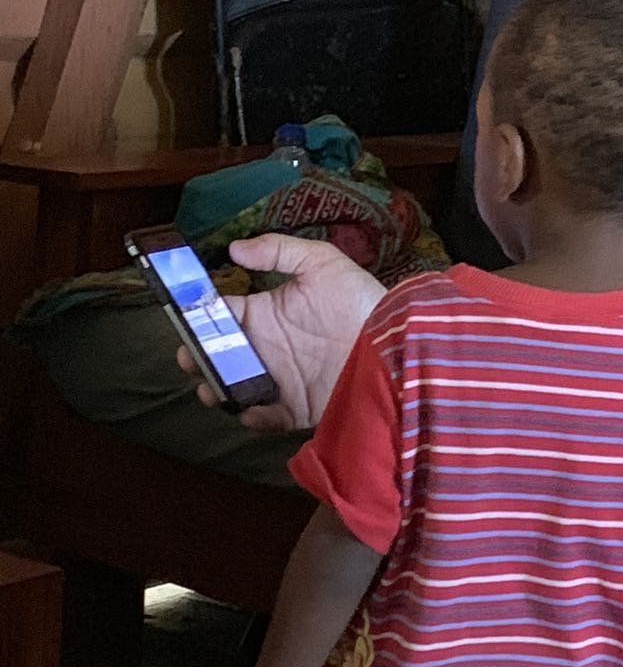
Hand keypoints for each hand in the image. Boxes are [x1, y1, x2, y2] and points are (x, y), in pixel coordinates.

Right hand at [177, 234, 382, 431]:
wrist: (395, 338)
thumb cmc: (358, 297)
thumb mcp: (322, 262)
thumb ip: (279, 251)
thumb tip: (234, 248)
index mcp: (266, 314)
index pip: (221, 316)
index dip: (197, 319)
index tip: (182, 322)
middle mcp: (267, 348)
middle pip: (218, 356)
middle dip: (197, 359)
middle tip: (189, 360)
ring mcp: (280, 379)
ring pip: (234, 389)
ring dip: (216, 390)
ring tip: (211, 389)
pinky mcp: (298, 407)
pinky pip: (266, 418)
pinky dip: (253, 417)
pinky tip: (251, 409)